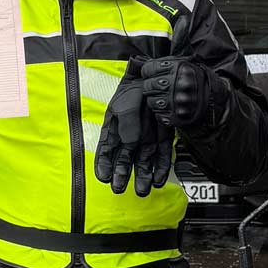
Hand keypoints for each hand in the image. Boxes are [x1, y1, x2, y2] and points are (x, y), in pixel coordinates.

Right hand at [94, 61, 173, 196]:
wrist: (156, 78)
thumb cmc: (135, 88)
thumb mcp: (125, 104)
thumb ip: (126, 124)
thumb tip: (130, 144)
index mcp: (114, 129)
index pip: (106, 151)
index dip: (104, 165)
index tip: (103, 178)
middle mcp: (130, 136)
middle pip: (125, 160)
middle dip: (121, 176)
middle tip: (119, 189)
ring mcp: (147, 138)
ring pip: (144, 162)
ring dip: (142, 177)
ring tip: (142, 190)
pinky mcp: (163, 138)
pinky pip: (162, 156)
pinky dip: (160, 169)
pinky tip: (158, 180)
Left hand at [139, 56, 228, 129]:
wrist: (213, 99)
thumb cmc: (195, 80)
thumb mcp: (185, 63)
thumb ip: (166, 61)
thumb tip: (141, 62)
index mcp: (180, 68)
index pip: (149, 68)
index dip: (147, 71)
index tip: (149, 73)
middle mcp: (179, 84)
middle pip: (148, 85)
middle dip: (150, 86)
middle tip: (156, 87)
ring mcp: (178, 101)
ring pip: (151, 101)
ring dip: (155, 100)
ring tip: (164, 97)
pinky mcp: (178, 116)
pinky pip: (159, 115)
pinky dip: (161, 112)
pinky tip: (169, 107)